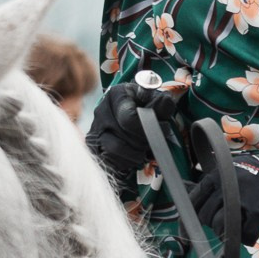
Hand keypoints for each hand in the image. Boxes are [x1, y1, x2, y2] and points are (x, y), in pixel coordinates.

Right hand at [86, 74, 188, 197]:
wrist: (129, 113)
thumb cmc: (144, 107)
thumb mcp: (155, 101)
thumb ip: (162, 104)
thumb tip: (165, 102)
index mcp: (116, 95)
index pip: (129, 119)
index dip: (148, 129)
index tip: (162, 129)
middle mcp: (101, 111)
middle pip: (124, 137)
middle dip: (144, 143)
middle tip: (155, 141)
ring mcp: (95, 129)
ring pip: (114, 150)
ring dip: (135, 154)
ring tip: (144, 149)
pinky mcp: (92, 145)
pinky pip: (109, 160)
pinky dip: (125, 162)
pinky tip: (133, 154)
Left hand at [186, 135, 258, 248]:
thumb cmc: (254, 173)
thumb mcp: (229, 170)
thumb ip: (213, 185)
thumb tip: (192, 204)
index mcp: (217, 177)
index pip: (194, 201)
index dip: (191, 216)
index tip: (190, 227)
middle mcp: (227, 189)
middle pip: (207, 217)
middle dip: (212, 223)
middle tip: (222, 223)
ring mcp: (243, 202)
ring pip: (222, 228)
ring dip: (226, 233)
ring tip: (234, 228)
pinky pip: (245, 236)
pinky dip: (246, 238)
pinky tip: (248, 233)